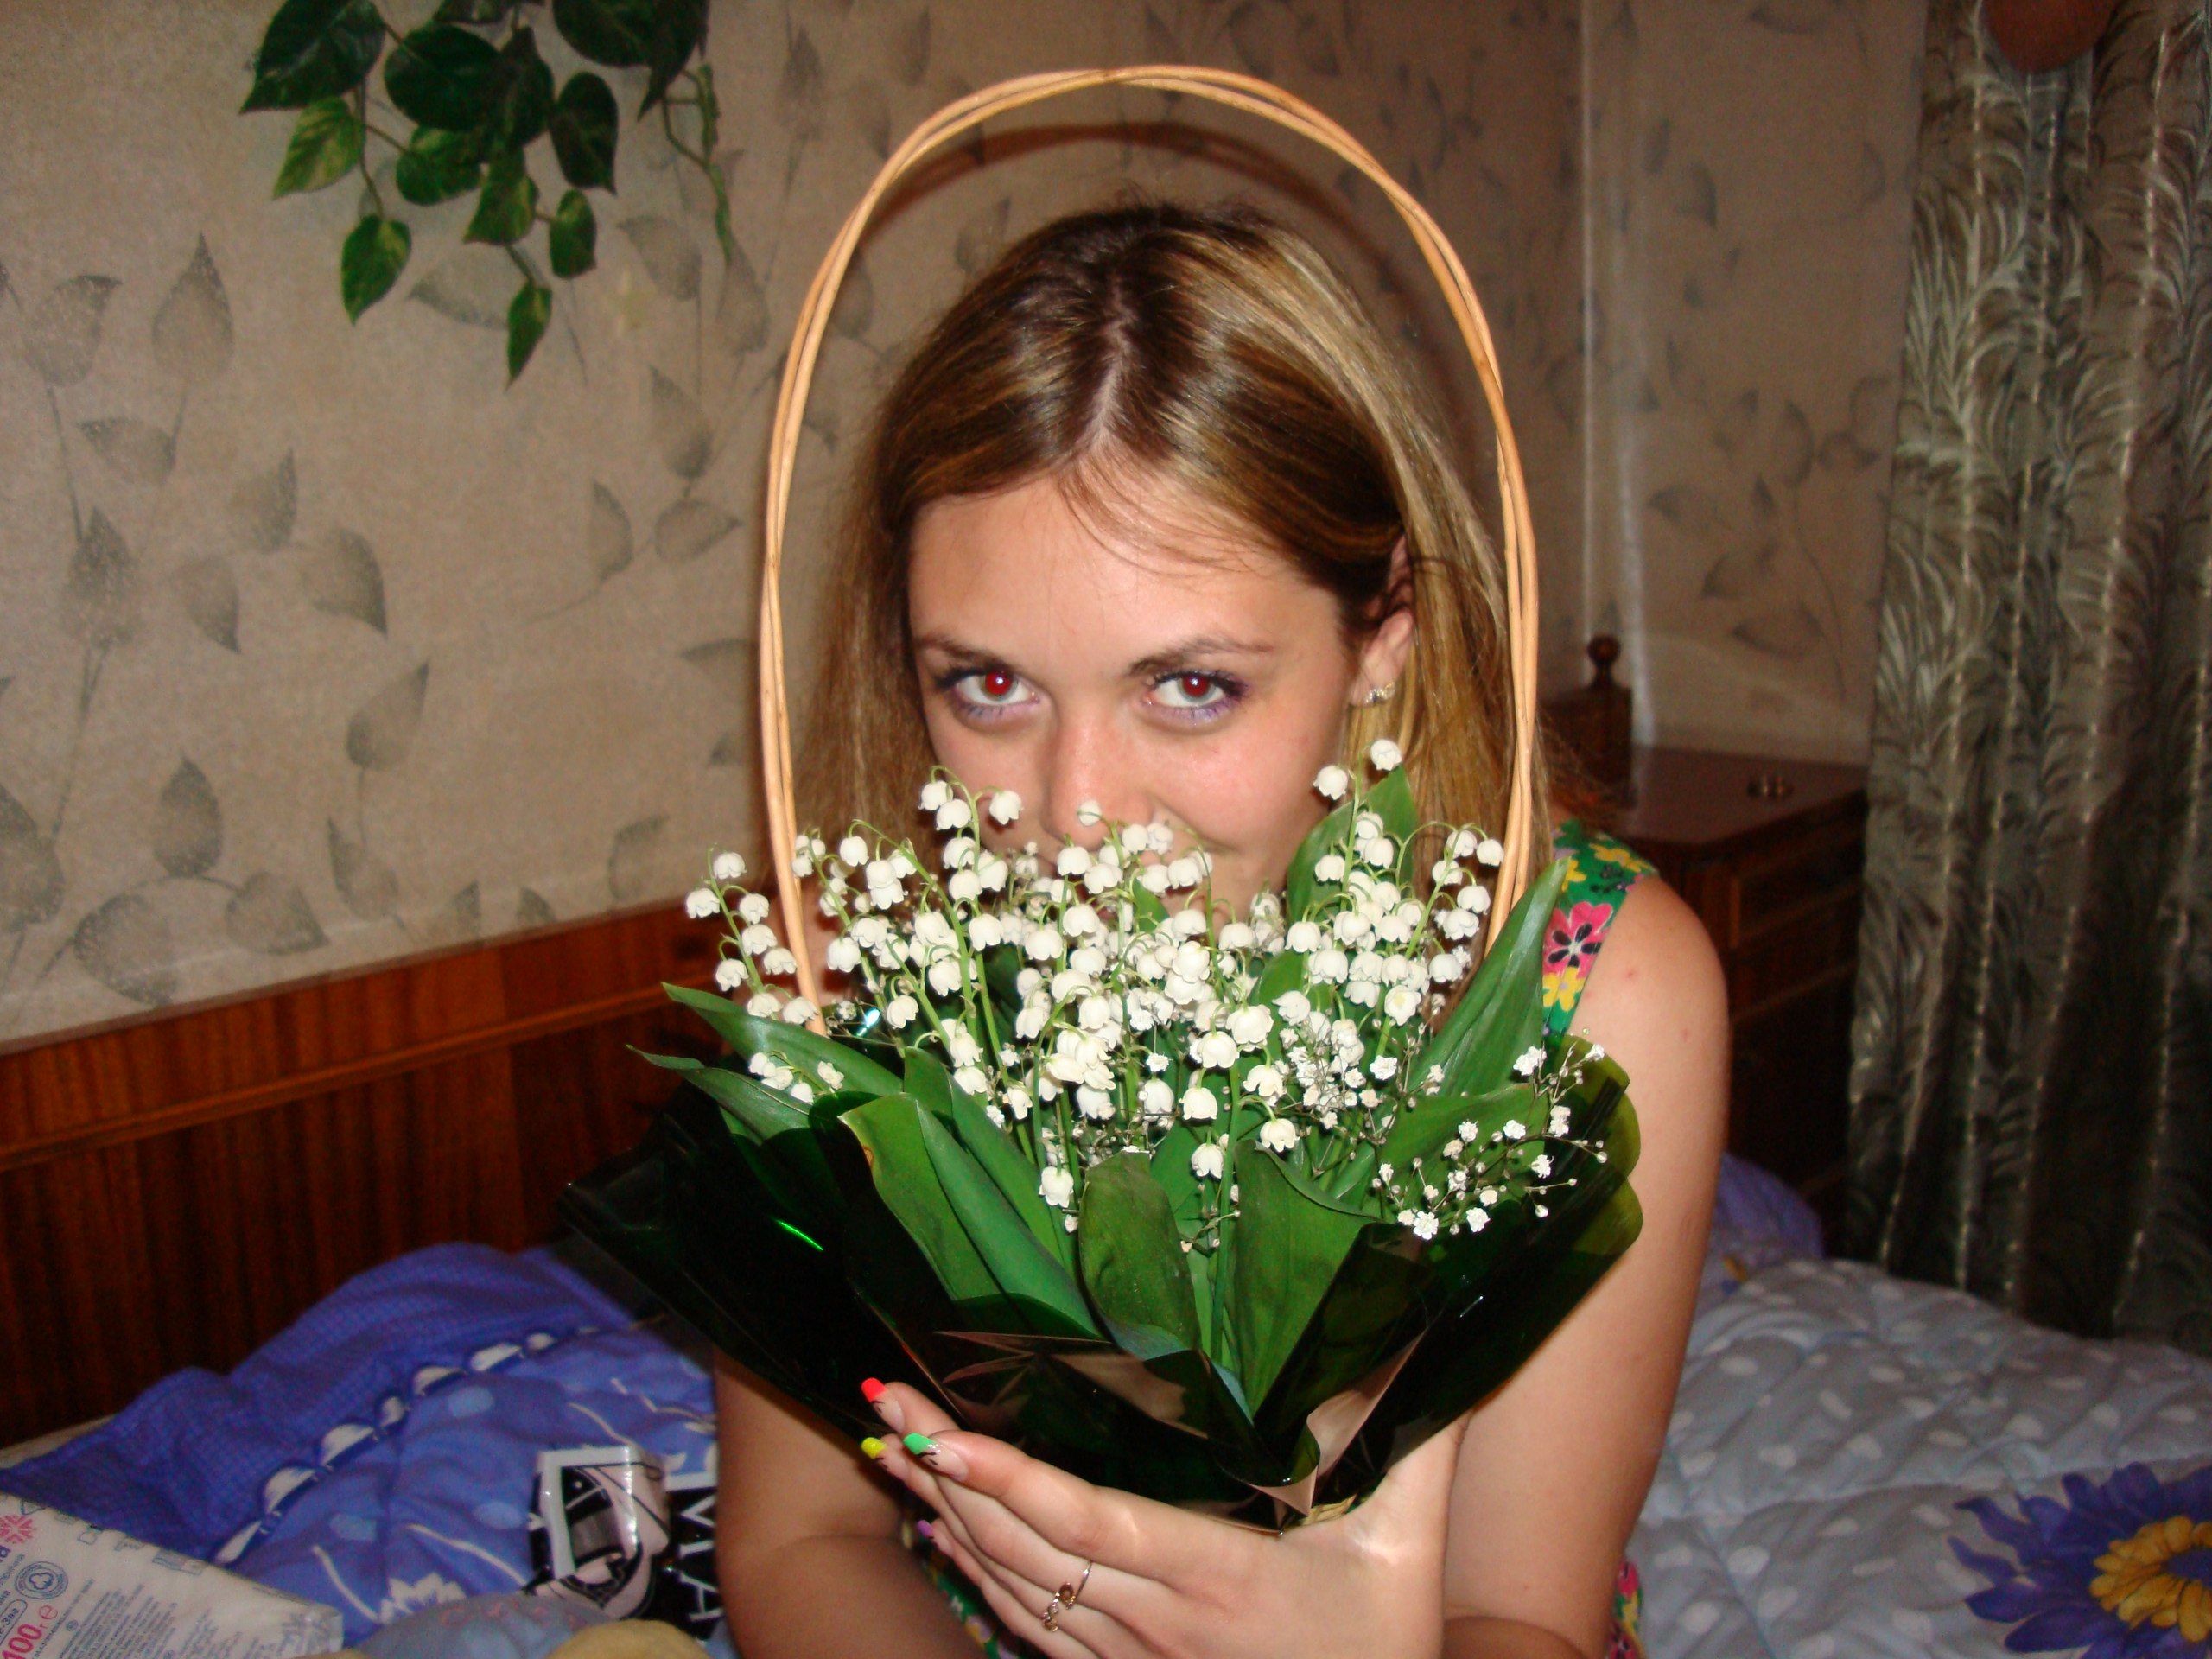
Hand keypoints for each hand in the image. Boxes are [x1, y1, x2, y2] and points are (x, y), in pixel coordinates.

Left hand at [865, 1381, 1466, 1658]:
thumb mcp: (1407, 1547)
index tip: (942, 1434)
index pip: (1087, 1525)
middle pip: (1022, 1547)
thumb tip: (1428, 1329)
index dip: (1007, 1481)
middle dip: (944, 1474)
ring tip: (894, 1449)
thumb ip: (1415, 1441)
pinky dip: (976, 1577)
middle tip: (881, 1404)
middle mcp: (1154, 1625)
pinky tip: (944, 1532)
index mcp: (1215, 1580)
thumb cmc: (1386, 1650)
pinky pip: (1028, 1630)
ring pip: (1011, 1592)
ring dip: (946, 1520)